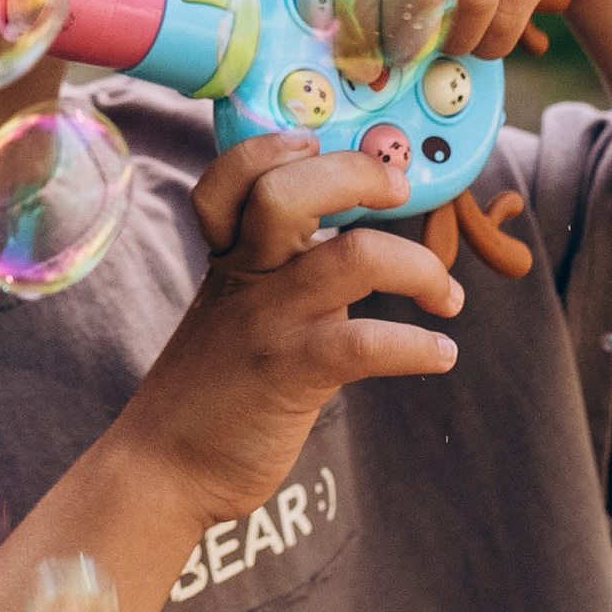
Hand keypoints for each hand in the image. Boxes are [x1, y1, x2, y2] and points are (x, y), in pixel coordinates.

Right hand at [120, 132, 460, 530]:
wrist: (165, 467)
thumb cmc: (210, 388)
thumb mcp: (232, 312)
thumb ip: (277, 273)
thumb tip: (349, 243)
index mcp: (229, 257)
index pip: (230, 178)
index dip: (272, 148)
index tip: (317, 143)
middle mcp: (245, 277)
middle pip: (288, 191)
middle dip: (358, 176)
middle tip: (400, 193)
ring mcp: (267, 321)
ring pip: (351, 257)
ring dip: (419, 267)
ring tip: (446, 295)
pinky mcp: (289, 373)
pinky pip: (367, 343)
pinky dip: (418, 345)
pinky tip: (440, 354)